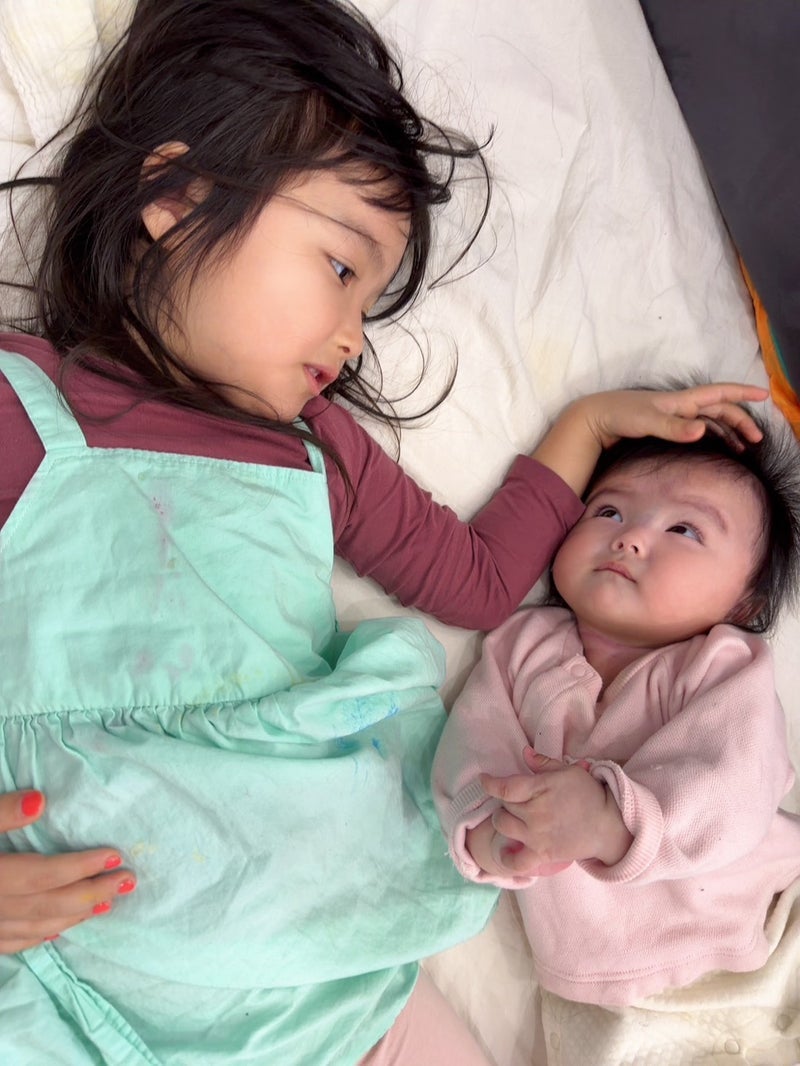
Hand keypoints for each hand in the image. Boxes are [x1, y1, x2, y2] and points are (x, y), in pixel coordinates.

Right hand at [0, 790, 135, 952]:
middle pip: (49, 904)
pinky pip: (13, 943)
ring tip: (108, 904)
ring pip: (35, 928)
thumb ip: (1, 813)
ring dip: (74, 916)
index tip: (116, 855)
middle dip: (92, 893)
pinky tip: (60, 929)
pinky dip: (40, 936)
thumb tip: (40, 801)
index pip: (45, 875)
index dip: (82, 866)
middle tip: (127, 882)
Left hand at [479, 748, 632, 875]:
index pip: (505, 787)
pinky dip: (507, 859)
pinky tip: (504, 853)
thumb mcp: (568, 771)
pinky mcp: (542, 854)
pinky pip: (517, 862)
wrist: (608, 825)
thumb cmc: (588, 794)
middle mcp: (534, 813)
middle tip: (514, 801)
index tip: (484, 780)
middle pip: (504, 806)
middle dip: (505, 801)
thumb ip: (543, 763)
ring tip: (512, 819)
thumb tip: (524, 753)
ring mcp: (536, 835)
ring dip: (503, 821)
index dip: (490, 783)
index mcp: (539, 789)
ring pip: (503, 827)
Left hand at [532, 381, 767, 494]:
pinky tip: (713, 447)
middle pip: (719, 410)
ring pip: (709, 421)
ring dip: (727, 432)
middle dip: (740, 422)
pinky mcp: (664, 426)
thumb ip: (674, 427)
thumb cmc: (621, 416)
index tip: (764, 395)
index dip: (742, 394)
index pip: (719, 394)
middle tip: (756, 441)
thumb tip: (702, 430)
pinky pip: (696, 429)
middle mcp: (680, 406)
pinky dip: (710, 436)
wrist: (596, 419)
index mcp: (681, 401)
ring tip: (741, 450)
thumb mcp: (648, 421)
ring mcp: (673, 416)